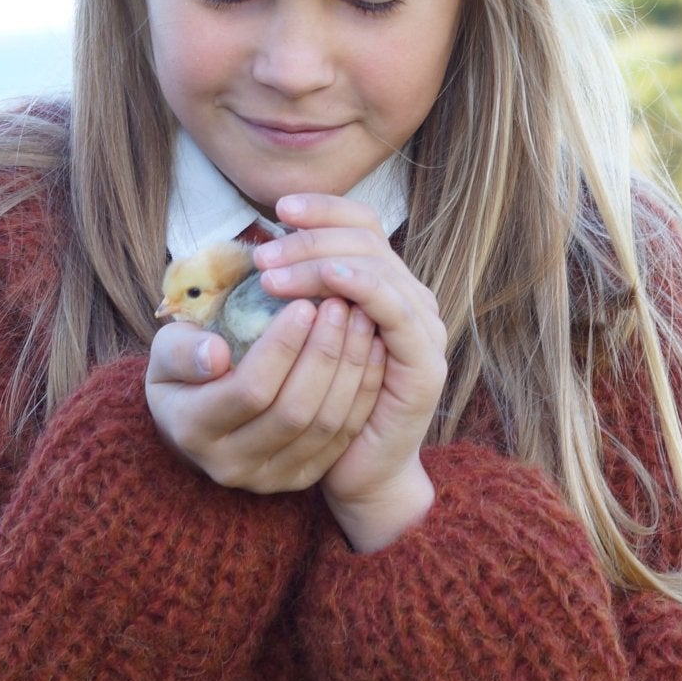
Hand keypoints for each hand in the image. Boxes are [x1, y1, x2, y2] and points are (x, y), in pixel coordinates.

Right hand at [145, 289, 386, 495]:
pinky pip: (342, 436)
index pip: (249, 390)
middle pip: (293, 411)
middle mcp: (230, 465)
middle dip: (323, 354)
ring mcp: (269, 478)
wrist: (193, 424)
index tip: (303, 304)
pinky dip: (362, 393)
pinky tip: (372, 352)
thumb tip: (216, 353)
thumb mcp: (165, 354)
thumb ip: (181, 350)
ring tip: (360, 320)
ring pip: (324, 425)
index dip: (281, 347)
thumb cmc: (182, 373)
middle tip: (340, 306)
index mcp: (192, 429)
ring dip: (349, 370)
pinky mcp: (300, 479)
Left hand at [251, 194, 447, 514]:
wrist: (356, 472)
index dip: (325, 209)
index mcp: (386, 284)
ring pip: (375, 267)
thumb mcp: (300, 339)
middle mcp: (412, 297)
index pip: (363, 223)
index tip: (278, 209)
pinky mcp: (424, 362)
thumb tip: (257, 248)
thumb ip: (294, 294)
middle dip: (310, 240)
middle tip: (262, 255)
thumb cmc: (318, 403)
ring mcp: (423, 328)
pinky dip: (361, 286)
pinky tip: (327, 282)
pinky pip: (393, 309)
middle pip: (366, 240)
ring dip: (319, 263)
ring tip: (271, 274)